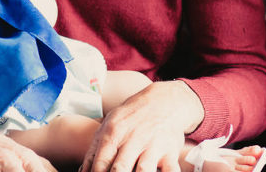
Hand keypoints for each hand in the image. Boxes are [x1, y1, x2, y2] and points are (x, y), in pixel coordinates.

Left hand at [81, 81, 204, 171]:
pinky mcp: (170, 152)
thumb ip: (93, 151)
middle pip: (119, 169)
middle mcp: (133, 139)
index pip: (100, 164)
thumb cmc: (131, 117)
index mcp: (114, 133)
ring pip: (143, 171)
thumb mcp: (108, 125)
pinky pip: (172, 170)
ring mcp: (153, 145)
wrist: (163, 101)